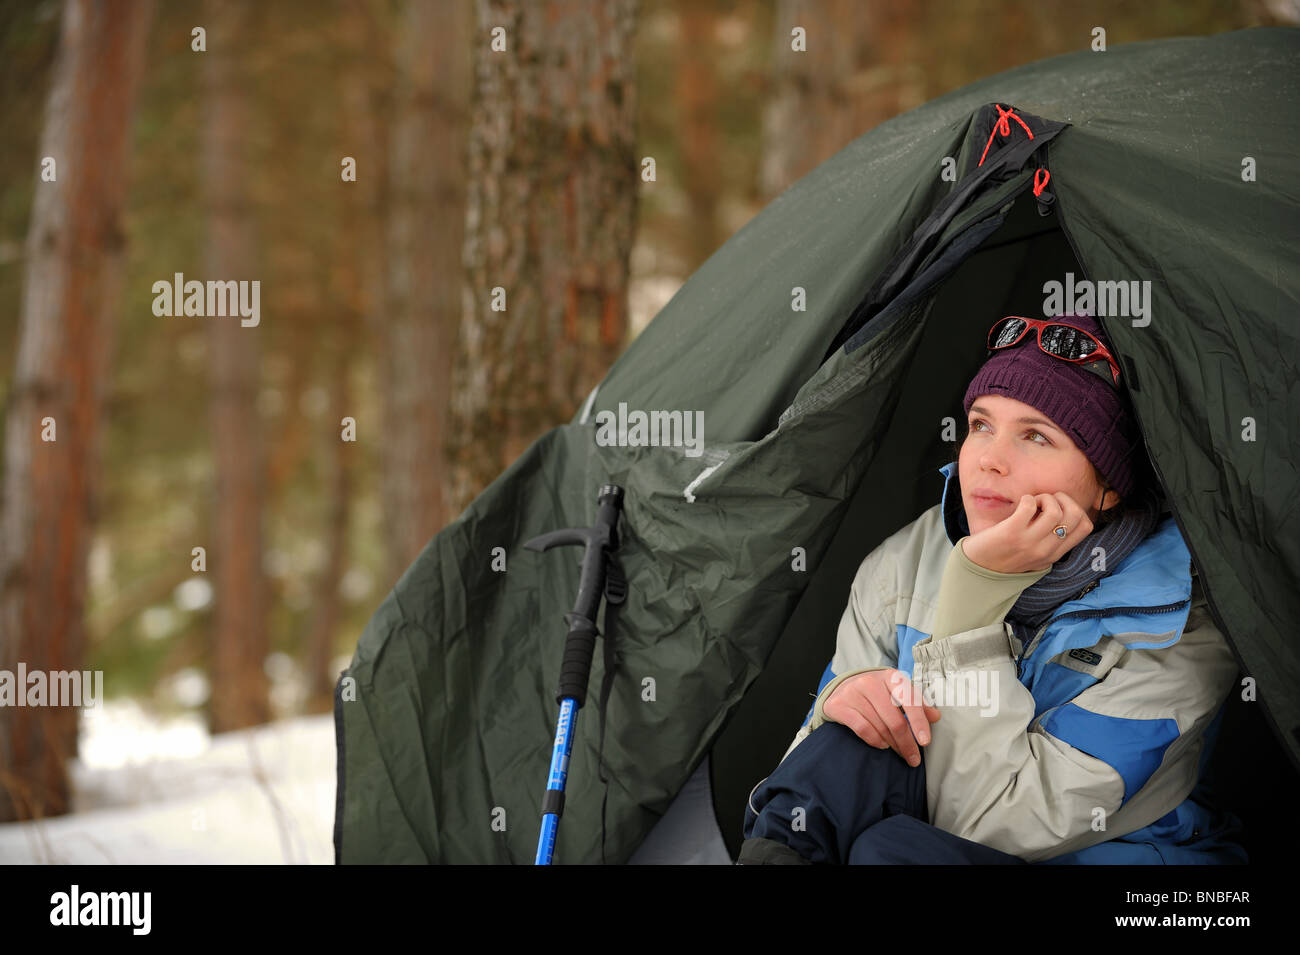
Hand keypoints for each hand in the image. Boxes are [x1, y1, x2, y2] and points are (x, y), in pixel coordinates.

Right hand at [822, 669, 939, 766]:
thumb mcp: (898, 692)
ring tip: (899, 751)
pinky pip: (863, 730)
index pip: (909, 700)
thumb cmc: (878, 692)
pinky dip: (876, 741)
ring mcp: (853, 693)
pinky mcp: (839, 706)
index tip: (925, 742)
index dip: (919, 722)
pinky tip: (883, 745)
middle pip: (895, 720)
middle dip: (907, 743)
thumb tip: (935, 716)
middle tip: (914, 758)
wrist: (844, 687)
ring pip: (880, 727)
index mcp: (891, 677)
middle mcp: (871, 682)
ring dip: (893, 745)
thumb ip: (917, 703)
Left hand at [961, 491, 1092, 573]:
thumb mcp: (1035, 553)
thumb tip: (1061, 509)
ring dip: (1044, 498)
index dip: (1076, 509)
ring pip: (1056, 511)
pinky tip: (1020, 505)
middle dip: (1062, 499)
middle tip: (1044, 502)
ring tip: (1031, 504)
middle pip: (1075, 515)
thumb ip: (1050, 539)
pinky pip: (1028, 506)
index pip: (1086, 527)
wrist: (976, 570)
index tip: (1057, 508)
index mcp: (1055, 554)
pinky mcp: (1011, 533)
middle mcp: (1046, 550)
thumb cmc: (1005, 554)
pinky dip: (1027, 499)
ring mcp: (1029, 542)